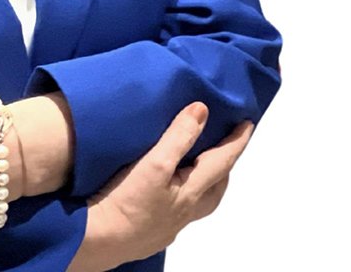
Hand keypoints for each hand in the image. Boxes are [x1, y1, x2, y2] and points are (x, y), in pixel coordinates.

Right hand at [70, 102, 253, 271]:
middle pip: (216, 187)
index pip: (221, 162)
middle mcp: (187, 209)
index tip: (248, 124)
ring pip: (200, 202)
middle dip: (224, 165)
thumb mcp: (155, 162)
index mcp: (191, 191)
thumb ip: (178, 136)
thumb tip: (202, 110)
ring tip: (199, 167)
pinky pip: (180, 210)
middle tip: (226, 146)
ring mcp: (171, 223)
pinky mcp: (154, 230)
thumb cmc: (129, 201)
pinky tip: (167, 190)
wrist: (102, 239)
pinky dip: (183, 195)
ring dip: (206, 182)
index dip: (236, 142)